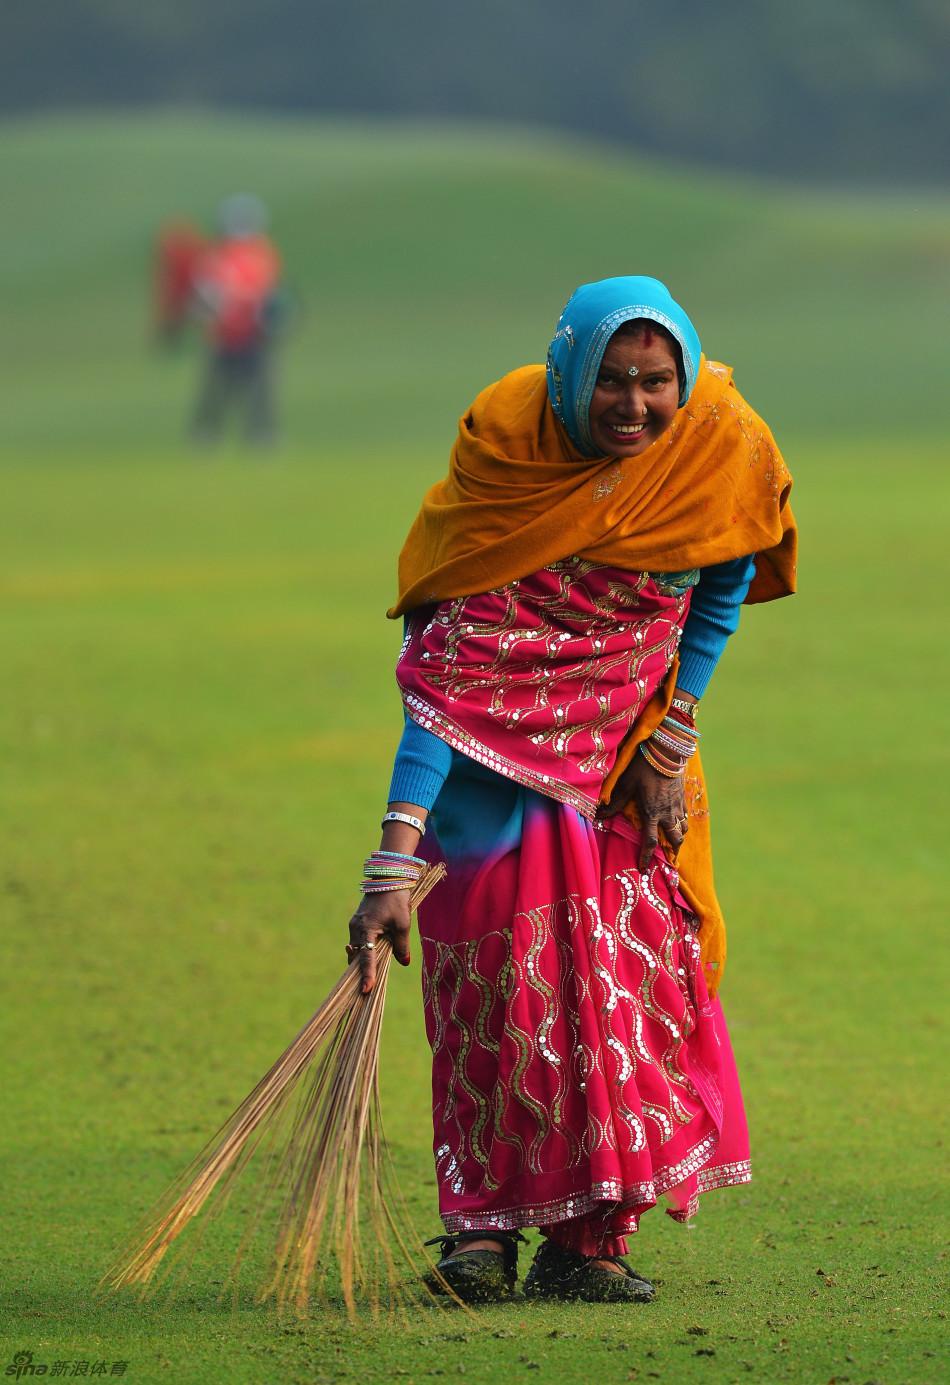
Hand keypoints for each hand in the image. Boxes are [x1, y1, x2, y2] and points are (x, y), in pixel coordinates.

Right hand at [346, 889, 411, 994]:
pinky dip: (365, 950)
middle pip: (356, 957)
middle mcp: (355, 928)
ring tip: (371, 975)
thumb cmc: (396, 900)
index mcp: (365, 929)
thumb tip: (404, 962)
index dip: (367, 975)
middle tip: (367, 989)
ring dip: (364, 960)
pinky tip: (375, 954)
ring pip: (357, 950)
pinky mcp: (357, 922)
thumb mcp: (403, 924)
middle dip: (361, 972)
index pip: (366, 958)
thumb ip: (402, 946)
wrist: (388, 878)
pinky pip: (359, 941)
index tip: (366, 990)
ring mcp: (354, 925)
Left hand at [597, 744, 687, 870]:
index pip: (650, 841)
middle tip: (668, 860)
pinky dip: (682, 823)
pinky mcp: (683, 797)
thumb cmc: (644, 766)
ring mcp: (678, 805)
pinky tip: (676, 822)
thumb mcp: (626, 784)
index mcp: (652, 812)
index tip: (644, 869)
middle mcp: (668, 813)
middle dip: (672, 852)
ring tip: (673, 842)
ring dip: (678, 837)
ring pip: (683, 829)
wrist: (666, 750)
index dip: (647, 857)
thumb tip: (598, 815)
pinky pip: (686, 816)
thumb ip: (614, 802)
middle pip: (675, 840)